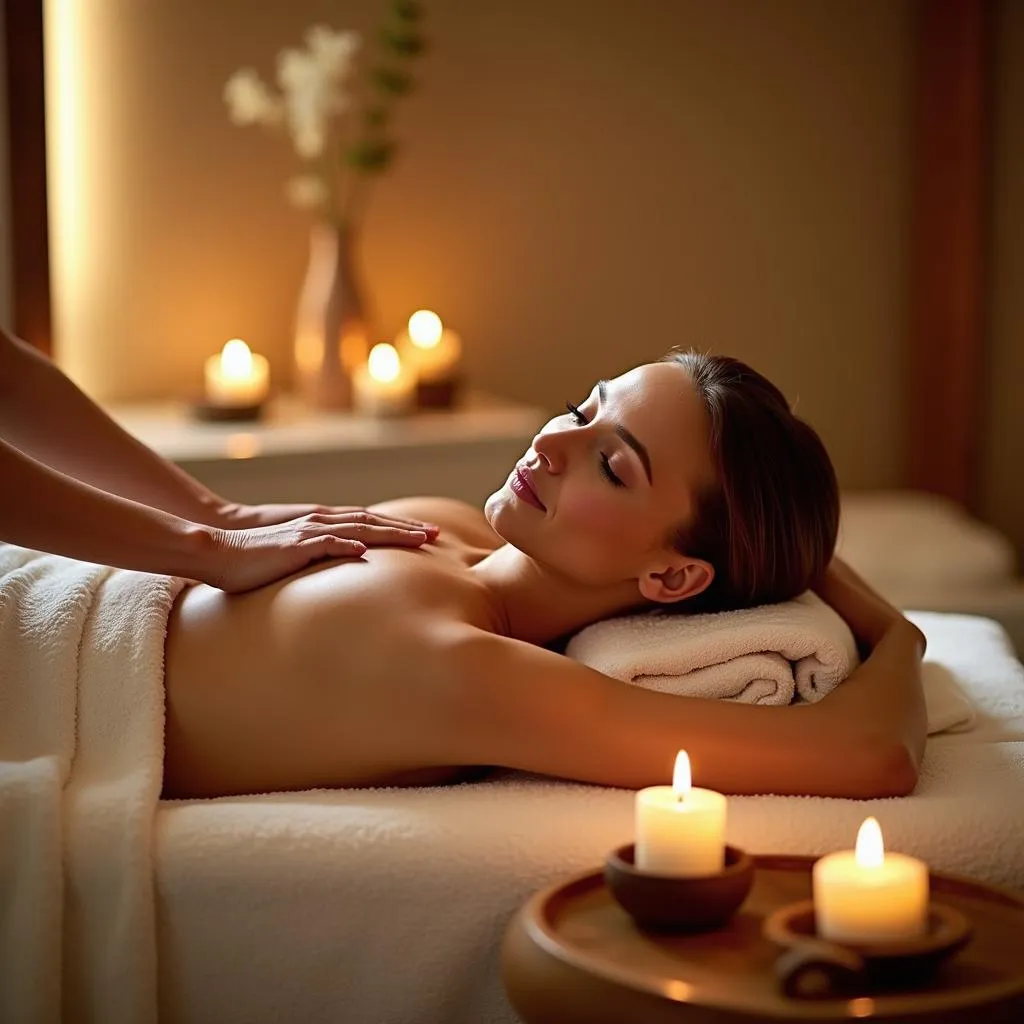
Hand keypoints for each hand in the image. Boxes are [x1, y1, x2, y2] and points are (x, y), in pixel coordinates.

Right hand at [199, 508, 440, 593]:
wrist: (220, 552)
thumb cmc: (256, 561)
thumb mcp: (298, 560)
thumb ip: (323, 561)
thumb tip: (347, 572)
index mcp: (324, 527)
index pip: (371, 524)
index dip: (400, 528)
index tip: (428, 535)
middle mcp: (322, 524)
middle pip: (374, 522)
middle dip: (407, 528)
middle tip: (437, 534)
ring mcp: (309, 533)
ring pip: (358, 528)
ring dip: (390, 532)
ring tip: (418, 538)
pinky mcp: (294, 547)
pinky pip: (324, 543)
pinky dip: (345, 544)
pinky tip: (364, 549)